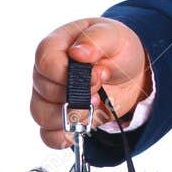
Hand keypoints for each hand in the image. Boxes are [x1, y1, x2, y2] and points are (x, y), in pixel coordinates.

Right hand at [31, 17, 151, 149]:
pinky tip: (81, 128)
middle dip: (78, 94)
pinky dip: (63, 136)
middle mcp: (46, 73)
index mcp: (55, 47)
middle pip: (45, 91)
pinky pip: (48, 135)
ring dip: (72, 116)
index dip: (69, 73)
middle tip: (100, 87)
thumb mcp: (113, 35)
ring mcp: (49, 98)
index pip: (45, 62)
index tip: (97, 74)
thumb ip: (96, 40)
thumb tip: (77, 52)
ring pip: (42, 115)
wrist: (130, 72)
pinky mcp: (59, 119)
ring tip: (95, 105)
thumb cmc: (116, 49)